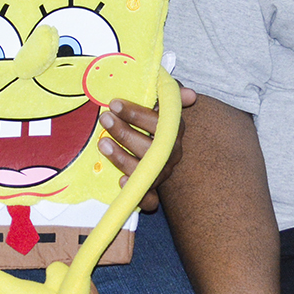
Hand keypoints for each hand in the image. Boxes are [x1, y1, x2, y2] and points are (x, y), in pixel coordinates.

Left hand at [100, 84, 196, 210]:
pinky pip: (150, 200)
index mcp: (174, 130)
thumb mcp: (162, 102)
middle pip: (150, 147)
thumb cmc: (152, 117)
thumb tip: (191, 94)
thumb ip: (172, 94)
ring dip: (122, 158)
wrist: (153, 143)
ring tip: (102, 143)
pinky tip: (120, 182)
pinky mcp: (152, 190)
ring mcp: (161, 172)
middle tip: (105, 119)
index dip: (136, 114)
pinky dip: (139, 195)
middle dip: (125, 133)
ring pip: (146, 171)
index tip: (114, 104)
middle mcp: (170, 153)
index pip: (158, 122)